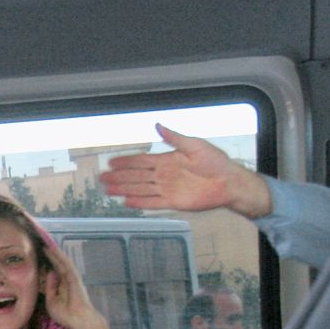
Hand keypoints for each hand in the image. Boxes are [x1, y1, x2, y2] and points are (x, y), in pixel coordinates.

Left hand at [42, 246, 106, 328]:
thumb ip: (49, 288)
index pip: (52, 272)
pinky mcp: (74, 276)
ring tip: (44, 242)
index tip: (35, 257)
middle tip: (38, 244)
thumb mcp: (51, 302)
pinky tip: (52, 248)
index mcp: (61, 287)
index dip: (44, 264)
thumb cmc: (66, 315)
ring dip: (53, 252)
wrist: (79, 320)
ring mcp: (71, 277)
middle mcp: (66, 280)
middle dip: (48, 255)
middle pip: (56, 264)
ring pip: (61, 261)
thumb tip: (49, 273)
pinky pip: (66, 263)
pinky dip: (59, 256)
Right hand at [101, 124, 272, 218]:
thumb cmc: (215, 161)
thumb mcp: (194, 145)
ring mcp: (166, 189)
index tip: (111, 161)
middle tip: (102, 177)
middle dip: (119, 176)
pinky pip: (151, 203)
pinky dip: (139, 203)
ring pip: (139, 189)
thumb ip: (174, 138)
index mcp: (167, 160)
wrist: (228, 182)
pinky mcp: (172, 202)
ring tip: (108, 190)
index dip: (126, 161)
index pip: (141, 160)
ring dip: (123, 189)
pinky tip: (125, 202)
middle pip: (136, 176)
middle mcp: (163, 175)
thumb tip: (158, 125)